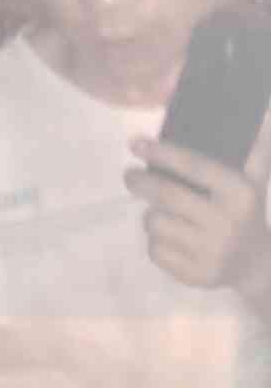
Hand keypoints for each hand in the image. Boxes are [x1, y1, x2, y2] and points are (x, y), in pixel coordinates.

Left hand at [124, 111, 270, 296]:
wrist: (256, 266)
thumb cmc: (244, 212)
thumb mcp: (253, 179)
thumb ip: (251, 147)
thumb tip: (258, 111)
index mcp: (239, 193)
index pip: (193, 166)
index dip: (161, 152)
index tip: (135, 143)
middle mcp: (226, 222)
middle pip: (167, 196)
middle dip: (140, 182)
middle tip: (129, 175)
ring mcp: (211, 252)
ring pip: (156, 224)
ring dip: (151, 214)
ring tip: (162, 212)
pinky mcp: (196, 276)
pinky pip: (156, 251)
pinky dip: (156, 241)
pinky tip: (171, 237)